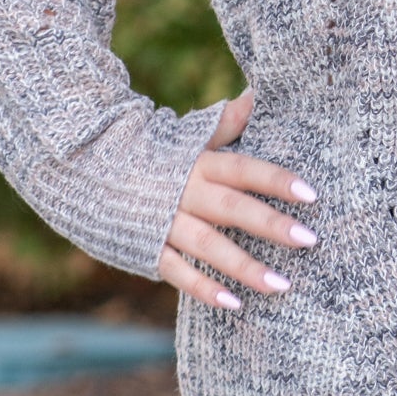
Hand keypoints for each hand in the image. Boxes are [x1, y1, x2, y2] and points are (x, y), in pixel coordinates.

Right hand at [158, 88, 316, 310]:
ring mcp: (164, 222)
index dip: (276, 180)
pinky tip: (233, 303)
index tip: (312, 194)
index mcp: (199, 163)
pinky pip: (176, 271)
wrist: (85, 167)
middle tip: (309, 240)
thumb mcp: (190, 135)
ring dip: (244, 267)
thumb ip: (228, 121)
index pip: (244, 170)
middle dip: (271, 225)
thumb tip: (260, 92)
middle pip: (232, 209)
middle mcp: (185, 192)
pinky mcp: (146, 247)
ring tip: (281, 285)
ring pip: (208, 246)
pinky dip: (203, 288)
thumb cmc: (153, 153)